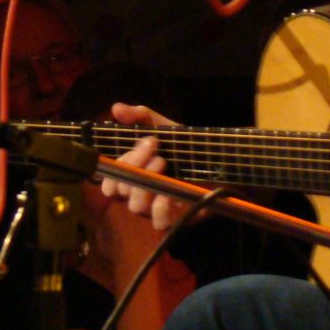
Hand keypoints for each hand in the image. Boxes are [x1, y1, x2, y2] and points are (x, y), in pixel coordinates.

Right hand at [98, 102, 183, 230]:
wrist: (220, 161)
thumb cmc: (186, 148)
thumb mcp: (166, 128)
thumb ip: (142, 117)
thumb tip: (116, 108)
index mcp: (133, 176)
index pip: (108, 180)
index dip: (120, 164)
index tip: (146, 142)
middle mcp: (140, 194)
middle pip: (119, 190)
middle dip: (135, 166)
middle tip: (156, 150)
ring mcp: (155, 208)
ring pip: (134, 206)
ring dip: (146, 182)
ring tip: (164, 163)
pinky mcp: (175, 218)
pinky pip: (158, 222)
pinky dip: (160, 207)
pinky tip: (170, 193)